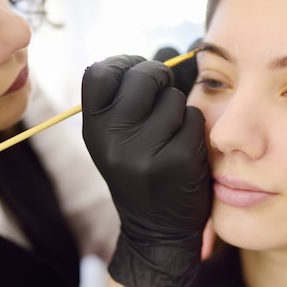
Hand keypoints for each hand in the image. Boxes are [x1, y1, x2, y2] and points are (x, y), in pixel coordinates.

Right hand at [82, 55, 210, 286]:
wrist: (156, 232)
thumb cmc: (138, 174)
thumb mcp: (113, 141)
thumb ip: (123, 100)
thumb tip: (157, 54)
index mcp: (92, 131)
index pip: (99, 72)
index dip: (122, 64)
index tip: (135, 72)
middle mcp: (113, 141)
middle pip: (143, 76)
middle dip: (159, 78)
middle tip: (162, 92)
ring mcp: (146, 153)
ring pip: (174, 98)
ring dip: (177, 109)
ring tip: (170, 135)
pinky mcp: (178, 162)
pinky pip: (194, 119)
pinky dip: (194, 129)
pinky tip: (186, 150)